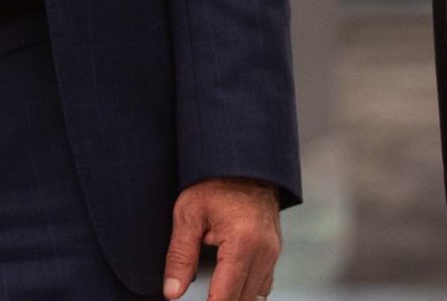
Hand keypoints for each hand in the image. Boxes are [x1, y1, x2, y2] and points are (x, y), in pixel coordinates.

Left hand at [163, 178, 279, 300]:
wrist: (244, 159)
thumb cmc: (216, 180)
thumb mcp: (188, 212)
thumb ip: (179, 255)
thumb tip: (172, 292)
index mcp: (243, 243)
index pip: (224, 298)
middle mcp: (264, 251)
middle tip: (202, 296)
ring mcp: (273, 251)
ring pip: (254, 296)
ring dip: (234, 297)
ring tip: (212, 289)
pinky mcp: (274, 250)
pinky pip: (263, 284)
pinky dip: (246, 289)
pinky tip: (229, 282)